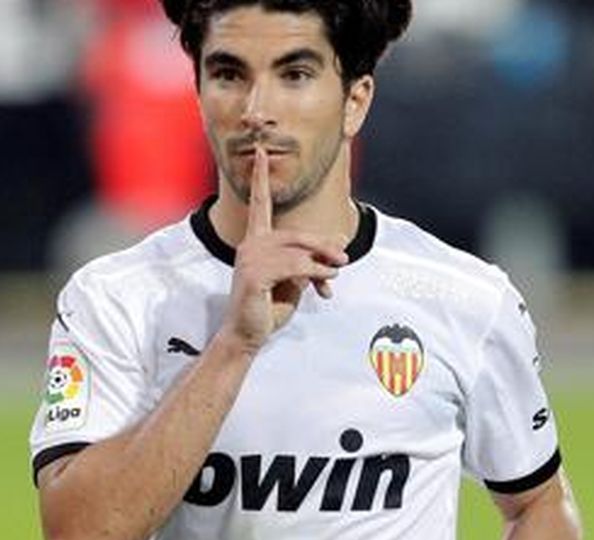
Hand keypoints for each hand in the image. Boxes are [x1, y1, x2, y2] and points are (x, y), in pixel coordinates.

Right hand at [223, 147, 346, 348]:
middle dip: (322, 244)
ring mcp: (249, 259)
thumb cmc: (269, 305)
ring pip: (297, 249)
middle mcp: (250, 245)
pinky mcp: (254, 275)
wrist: (249, 333)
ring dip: (323, 261)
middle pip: (295, 233)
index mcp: (256, 242)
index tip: (261, 151)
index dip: (262, 178)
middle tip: (345, 258)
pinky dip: (316, 272)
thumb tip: (339, 248)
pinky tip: (326, 282)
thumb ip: (311, 262)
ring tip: (336, 272)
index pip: (260, 204)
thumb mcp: (296, 280)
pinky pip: (295, 266)